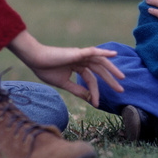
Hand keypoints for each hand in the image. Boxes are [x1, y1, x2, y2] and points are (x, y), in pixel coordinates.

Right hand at [8, 31, 124, 106]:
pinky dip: (104, 53)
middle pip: (99, 70)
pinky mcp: (77, 53)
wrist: (35, 60)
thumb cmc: (45, 69)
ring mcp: (80, 55)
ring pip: (99, 62)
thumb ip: (76, 89)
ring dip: (112, 69)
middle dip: (110, 80)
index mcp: (77, 66)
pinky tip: (114, 54)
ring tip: (122, 78)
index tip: (97, 105)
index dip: (94, 92)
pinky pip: (93, 52)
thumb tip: (89, 98)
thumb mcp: (63, 83)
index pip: (90, 80)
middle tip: (121, 90)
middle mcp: (81, 60)